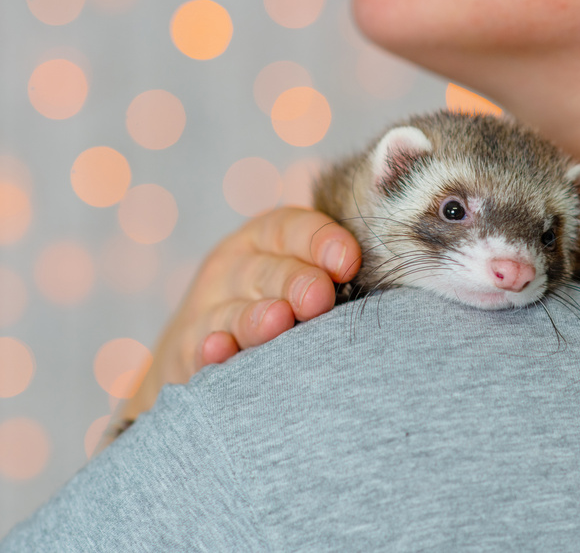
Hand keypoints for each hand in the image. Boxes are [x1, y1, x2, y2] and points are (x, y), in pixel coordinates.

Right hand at [111, 207, 359, 437]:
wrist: (204, 349)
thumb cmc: (276, 304)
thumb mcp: (298, 277)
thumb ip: (334, 272)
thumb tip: (392, 272)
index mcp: (266, 239)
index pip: (291, 228)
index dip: (319, 240)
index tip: (348, 261)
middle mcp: (234, 267)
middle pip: (267, 270)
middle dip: (296, 281)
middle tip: (320, 297)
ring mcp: (207, 308)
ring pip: (235, 310)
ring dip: (257, 316)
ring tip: (279, 320)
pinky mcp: (187, 351)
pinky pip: (199, 348)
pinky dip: (210, 349)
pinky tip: (220, 349)